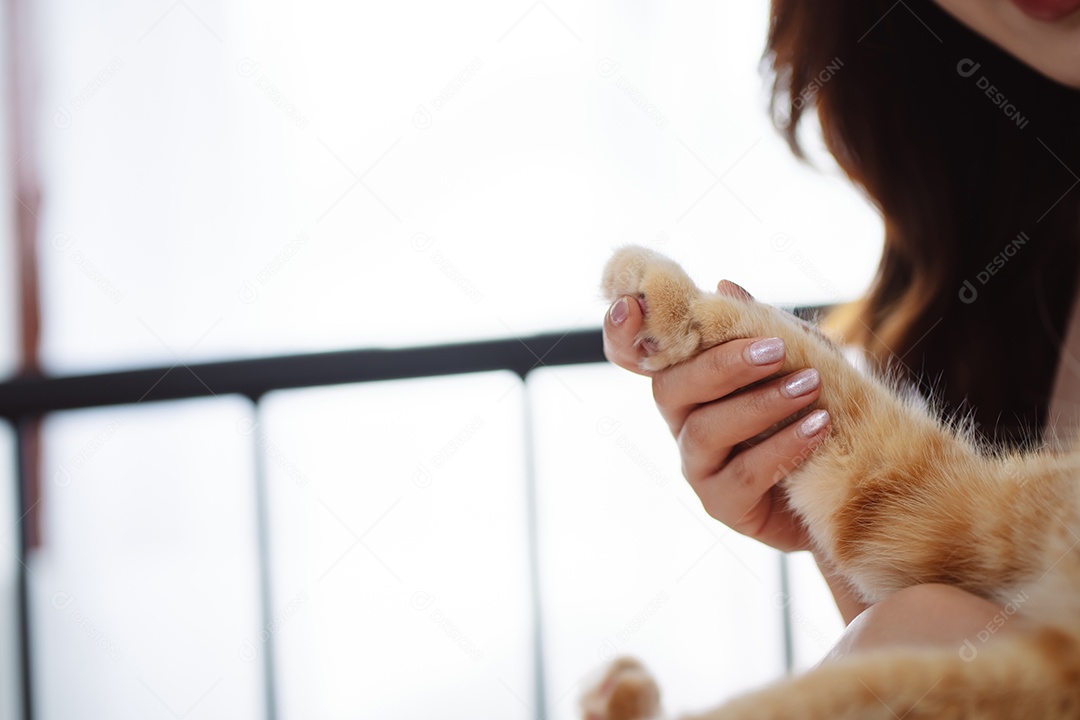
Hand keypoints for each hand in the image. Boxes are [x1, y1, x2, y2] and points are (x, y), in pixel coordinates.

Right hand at [602, 280, 830, 552]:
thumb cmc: (814, 412)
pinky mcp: (722, 504)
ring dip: (760, 404)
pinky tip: (818, 425)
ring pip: (706, 429)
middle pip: (671, 388)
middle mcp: (681, 421)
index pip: (635, 356)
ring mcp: (696, 466)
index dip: (621, 333)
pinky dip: (782, 446)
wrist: (848, 486)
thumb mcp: (799, 360)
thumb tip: (726, 285)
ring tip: (810, 386)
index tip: (633, 305)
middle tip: (776, 350)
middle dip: (721, 365)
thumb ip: (765, 327)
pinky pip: (743, 473)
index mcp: (688, 380)